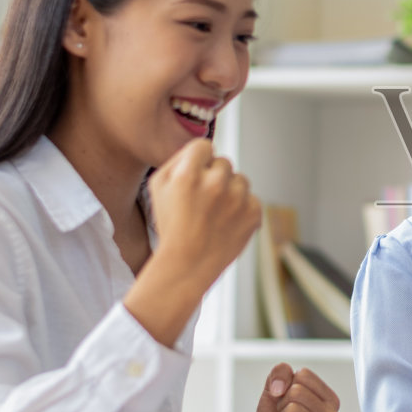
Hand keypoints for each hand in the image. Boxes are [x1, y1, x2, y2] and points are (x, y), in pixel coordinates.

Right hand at [148, 138, 261, 295]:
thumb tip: (203, 149)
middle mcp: (215, 182)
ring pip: (240, 179)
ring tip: (214, 213)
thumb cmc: (171, 225)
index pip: (204, 146)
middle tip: (202, 201)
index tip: (195, 176)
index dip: (199, 160)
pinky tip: (226, 223)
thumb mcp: (158, 186)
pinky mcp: (254, 213)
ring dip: (230, 191)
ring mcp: (237, 199)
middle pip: (223, 162)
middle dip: (214, 177)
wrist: (188, 265)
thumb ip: (178, 159)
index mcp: (188, 174)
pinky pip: (251, 198)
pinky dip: (242, 209)